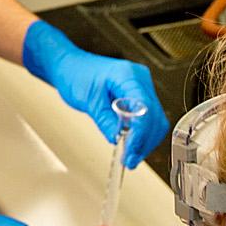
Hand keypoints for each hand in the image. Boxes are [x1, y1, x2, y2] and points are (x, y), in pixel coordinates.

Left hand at [21, 21, 166, 163]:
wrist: (70, 67)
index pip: (145, 109)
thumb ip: (105, 120)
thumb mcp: (88, 100)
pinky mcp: (138, 97)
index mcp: (129, 76)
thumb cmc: (76, 74)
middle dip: (144, 141)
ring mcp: (142, 88)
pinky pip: (148, 119)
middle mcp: (140, 80)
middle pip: (155, 117)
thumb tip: (118, 140)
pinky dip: (142, 135)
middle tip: (130, 159)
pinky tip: (133, 146)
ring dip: (145, 141)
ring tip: (131, 156)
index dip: (140, 133)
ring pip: (155, 121)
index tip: (130, 150)